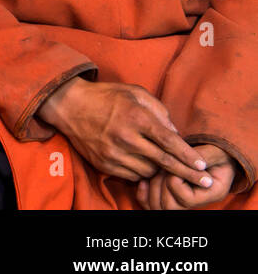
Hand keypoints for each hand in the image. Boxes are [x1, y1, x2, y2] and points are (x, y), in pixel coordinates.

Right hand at [38, 78, 211, 184]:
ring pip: (149, 171)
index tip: (202, 165)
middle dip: (187, 173)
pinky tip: (142, 163)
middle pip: (164, 162)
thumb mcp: (134, 92)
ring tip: (163, 163)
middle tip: (204, 182)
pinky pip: (131, 175)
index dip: (188, 156)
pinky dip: (141, 171)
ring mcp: (113, 152)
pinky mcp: (103, 163)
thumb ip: (158, 109)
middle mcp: (125, 137)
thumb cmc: (105, 96)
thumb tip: (175, 132)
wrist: (69, 105)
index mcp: (135, 117)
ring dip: (159, 169)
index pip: (169, 142)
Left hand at [137, 144, 237, 209]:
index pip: (185, 198)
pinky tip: (145, 179)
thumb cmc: (212, 151)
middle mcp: (197, 203)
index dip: (174, 178)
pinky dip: (143, 193)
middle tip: (161, 166)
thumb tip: (190, 162)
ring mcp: (182, 202)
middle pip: (169, 206)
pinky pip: (149, 205)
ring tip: (156, 170)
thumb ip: (202, 156)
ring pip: (158, 207)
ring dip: (152, 186)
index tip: (176, 163)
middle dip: (160, 184)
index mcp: (212, 193)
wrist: (211, 155)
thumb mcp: (212, 151)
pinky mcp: (169, 198)